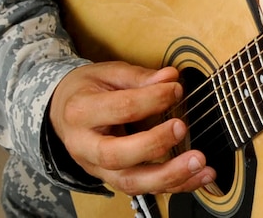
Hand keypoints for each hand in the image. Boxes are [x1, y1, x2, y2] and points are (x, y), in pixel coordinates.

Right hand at [49, 62, 215, 195]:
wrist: (62, 112)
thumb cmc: (88, 90)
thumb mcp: (108, 74)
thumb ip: (139, 77)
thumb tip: (170, 77)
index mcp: (82, 112)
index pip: (120, 109)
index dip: (152, 99)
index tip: (176, 89)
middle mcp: (85, 146)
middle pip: (117, 155)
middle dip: (154, 144)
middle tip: (181, 127)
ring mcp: (98, 168)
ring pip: (131, 183)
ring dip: (169, 176)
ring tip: (199, 163)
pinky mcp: (113, 179)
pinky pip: (145, 189)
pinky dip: (176, 186)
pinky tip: (200, 177)